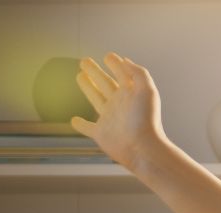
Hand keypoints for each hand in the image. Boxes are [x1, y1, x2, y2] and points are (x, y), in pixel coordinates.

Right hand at [72, 52, 167, 167]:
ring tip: (79, 76)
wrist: (142, 148)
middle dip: (95, 72)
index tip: (108, 55)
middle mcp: (120, 104)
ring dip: (87, 87)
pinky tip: (74, 120)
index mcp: (131, 93)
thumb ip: (138, 73)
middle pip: (104, 83)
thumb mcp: (147, 90)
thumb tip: (125, 60)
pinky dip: (80, 124)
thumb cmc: (147, 119)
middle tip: (84, 61)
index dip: (115, 64)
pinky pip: (87, 128)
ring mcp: (110, 118)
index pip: (121, 74)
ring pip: (95, 99)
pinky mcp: (101, 133)